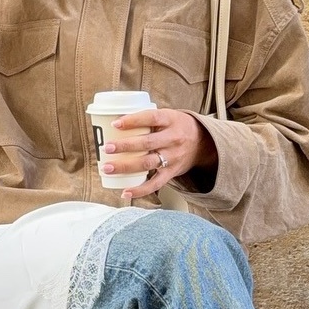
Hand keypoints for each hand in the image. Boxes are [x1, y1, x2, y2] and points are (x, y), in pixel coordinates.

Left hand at [101, 109, 218, 199]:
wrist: (202, 143)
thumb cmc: (176, 127)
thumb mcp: (167, 115)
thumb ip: (146, 118)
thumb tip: (113, 121)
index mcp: (170, 120)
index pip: (151, 118)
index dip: (133, 120)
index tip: (115, 124)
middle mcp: (172, 139)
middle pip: (146, 143)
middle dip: (124, 146)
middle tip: (107, 147)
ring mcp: (172, 157)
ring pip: (147, 163)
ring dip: (125, 166)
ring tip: (107, 168)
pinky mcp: (171, 173)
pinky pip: (155, 183)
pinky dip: (140, 190)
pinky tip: (125, 192)